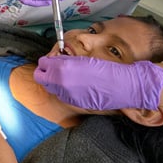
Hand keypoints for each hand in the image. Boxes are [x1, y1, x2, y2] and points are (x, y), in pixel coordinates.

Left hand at [34, 55, 162, 109]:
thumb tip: (55, 60)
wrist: (122, 86)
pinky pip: (62, 95)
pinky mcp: (74, 104)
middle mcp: (61, 84)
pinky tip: (76, 85)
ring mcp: (66, 96)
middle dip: (45, 72)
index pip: (42, 64)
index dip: (46, 61)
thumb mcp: (82, 59)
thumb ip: (64, 60)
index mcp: (62, 69)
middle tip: (54, 68)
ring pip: (51, 88)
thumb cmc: (105, 69)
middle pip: (41, 78)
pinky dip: (64, 90)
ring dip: (54, 81)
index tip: (51, 60)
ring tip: (68, 76)